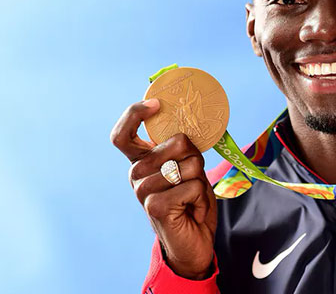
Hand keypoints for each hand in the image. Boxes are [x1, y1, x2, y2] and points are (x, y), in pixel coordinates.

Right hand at [111, 99, 217, 278]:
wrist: (193, 243)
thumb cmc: (192, 203)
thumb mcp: (188, 169)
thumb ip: (182, 150)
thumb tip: (186, 126)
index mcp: (141, 161)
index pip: (123, 133)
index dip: (135, 113)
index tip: (157, 104)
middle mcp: (136, 173)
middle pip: (178, 142)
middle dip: (197, 157)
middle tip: (193, 179)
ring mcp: (142, 190)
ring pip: (190, 164)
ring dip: (200, 181)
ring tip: (190, 198)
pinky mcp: (154, 205)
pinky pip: (192, 185)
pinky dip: (200, 197)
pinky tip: (190, 210)